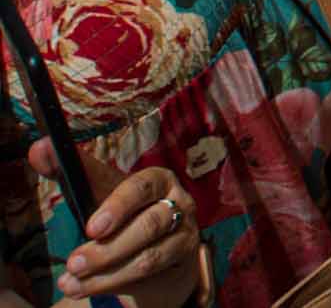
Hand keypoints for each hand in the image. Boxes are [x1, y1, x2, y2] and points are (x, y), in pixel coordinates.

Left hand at [57, 164, 202, 306]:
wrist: (153, 247)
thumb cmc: (123, 214)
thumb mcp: (100, 193)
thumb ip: (73, 173)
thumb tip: (39, 147)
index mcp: (159, 179)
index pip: (143, 187)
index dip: (118, 207)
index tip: (91, 228)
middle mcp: (179, 204)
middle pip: (149, 226)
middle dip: (107, 249)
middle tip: (72, 264)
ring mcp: (185, 236)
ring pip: (149, 257)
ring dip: (106, 274)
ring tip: (72, 282)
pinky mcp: (181, 265)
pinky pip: (148, 278)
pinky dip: (113, 285)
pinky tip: (86, 288)